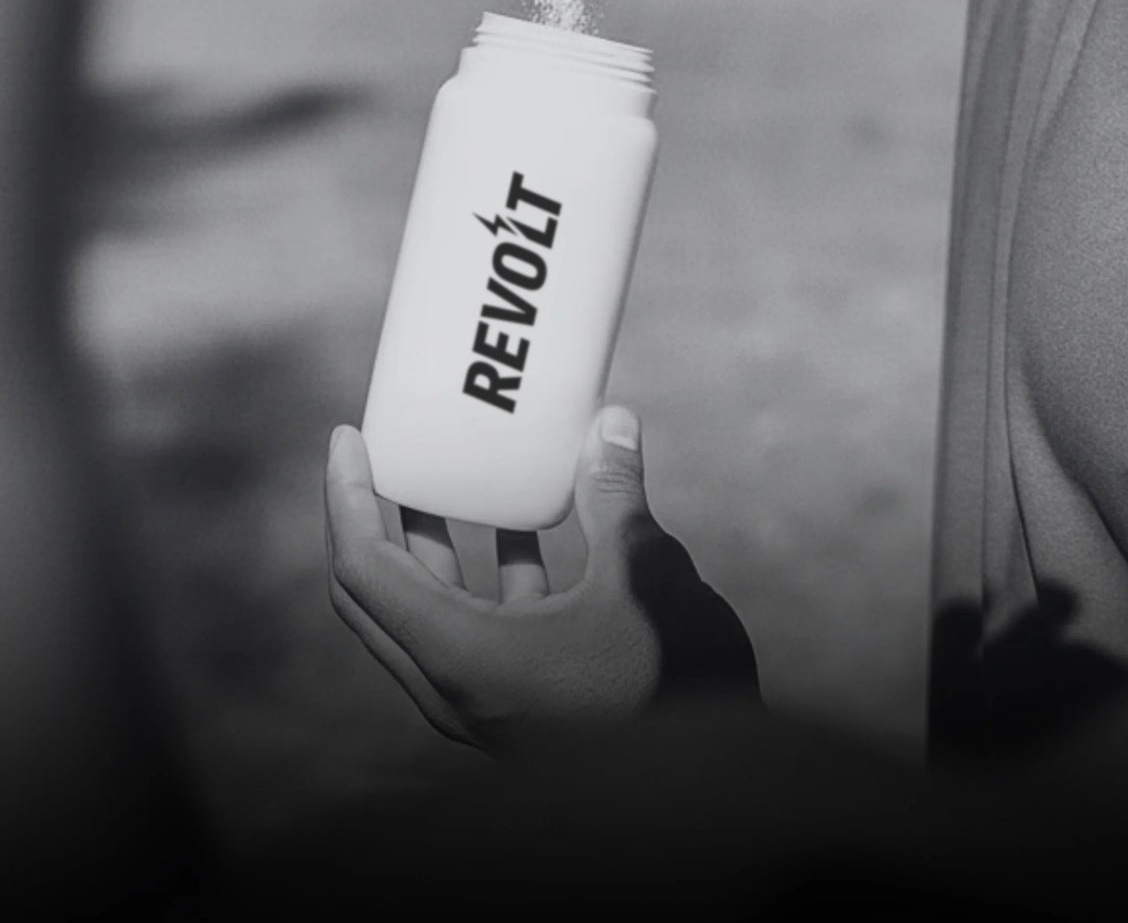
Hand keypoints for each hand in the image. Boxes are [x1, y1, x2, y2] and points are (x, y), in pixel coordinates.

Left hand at [325, 406, 758, 751]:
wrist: (702, 786)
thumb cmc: (666, 682)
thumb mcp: (642, 576)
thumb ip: (615, 496)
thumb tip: (611, 420)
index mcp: (460, 655)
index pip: (363, 568)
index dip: (346, 495)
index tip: (350, 436)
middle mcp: (452, 685)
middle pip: (374, 592)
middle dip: (371, 515)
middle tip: (380, 450)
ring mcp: (481, 699)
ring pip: (425, 611)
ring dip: (429, 540)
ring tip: (448, 472)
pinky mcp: (515, 701)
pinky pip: (474, 625)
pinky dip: (484, 570)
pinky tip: (526, 524)